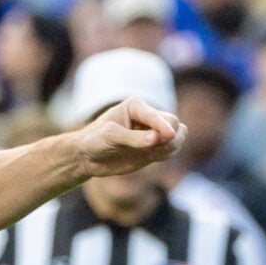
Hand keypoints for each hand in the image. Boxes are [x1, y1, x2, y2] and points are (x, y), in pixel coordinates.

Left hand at [69, 96, 183, 180]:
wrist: (87, 157)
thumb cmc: (94, 140)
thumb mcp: (110, 136)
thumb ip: (133, 138)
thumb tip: (156, 138)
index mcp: (136, 106)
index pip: (157, 115)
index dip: (163, 125)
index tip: (169, 136)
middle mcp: (147, 117)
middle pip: (174, 122)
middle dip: (171, 136)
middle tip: (157, 148)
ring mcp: (152, 133)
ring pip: (178, 135)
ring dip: (172, 146)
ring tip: (154, 154)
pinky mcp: (154, 149)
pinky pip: (171, 150)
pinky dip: (168, 154)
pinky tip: (153, 157)